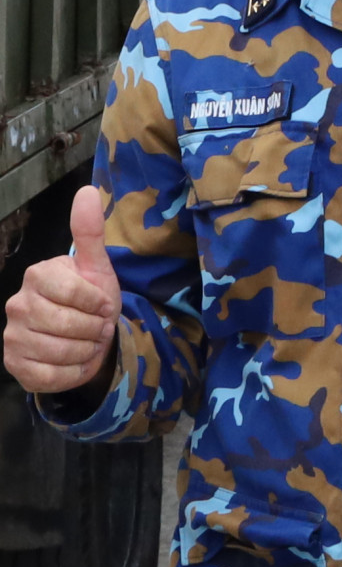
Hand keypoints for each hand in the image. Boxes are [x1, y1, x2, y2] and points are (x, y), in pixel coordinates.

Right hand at [2, 187, 121, 398]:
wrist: (85, 338)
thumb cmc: (91, 299)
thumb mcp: (96, 266)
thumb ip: (90, 232)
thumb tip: (86, 190)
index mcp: (37, 275)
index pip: (73, 292)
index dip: (96, 303)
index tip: (105, 305)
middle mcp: (17, 304)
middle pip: (66, 324)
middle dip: (93, 330)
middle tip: (99, 328)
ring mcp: (11, 336)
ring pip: (58, 352)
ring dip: (85, 351)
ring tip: (89, 343)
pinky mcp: (14, 366)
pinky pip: (48, 377)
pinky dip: (71, 373)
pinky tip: (77, 363)